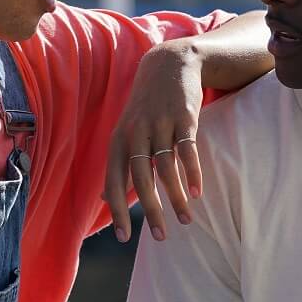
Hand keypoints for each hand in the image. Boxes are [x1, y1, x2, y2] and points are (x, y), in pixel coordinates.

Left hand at [103, 41, 205, 241]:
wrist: (171, 63)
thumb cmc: (147, 105)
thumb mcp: (126, 130)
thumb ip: (118, 164)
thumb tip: (104, 198)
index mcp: (119, 139)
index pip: (114, 180)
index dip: (118, 210)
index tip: (124, 238)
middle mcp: (137, 132)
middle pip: (141, 178)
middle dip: (151, 210)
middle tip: (160, 237)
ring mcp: (161, 123)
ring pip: (166, 168)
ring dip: (176, 197)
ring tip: (185, 220)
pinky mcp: (184, 116)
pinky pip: (187, 150)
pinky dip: (192, 173)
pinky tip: (197, 194)